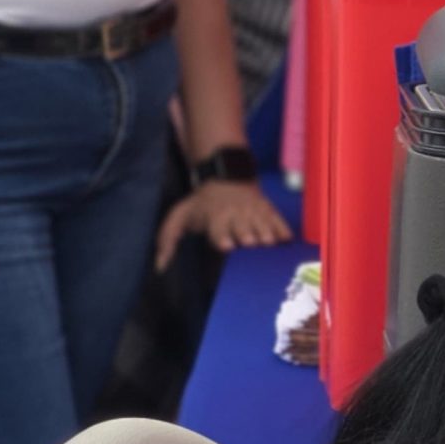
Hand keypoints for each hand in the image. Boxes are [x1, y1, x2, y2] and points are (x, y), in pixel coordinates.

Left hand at [154, 181, 293, 271]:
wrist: (226, 176)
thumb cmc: (201, 204)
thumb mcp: (178, 216)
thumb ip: (167, 241)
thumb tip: (159, 267)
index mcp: (215, 218)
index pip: (220, 231)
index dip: (223, 238)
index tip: (227, 245)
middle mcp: (236, 216)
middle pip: (246, 231)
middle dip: (249, 237)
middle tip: (251, 243)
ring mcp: (255, 213)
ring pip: (265, 227)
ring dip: (267, 237)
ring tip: (268, 245)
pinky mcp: (268, 211)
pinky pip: (279, 223)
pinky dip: (283, 233)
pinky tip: (285, 243)